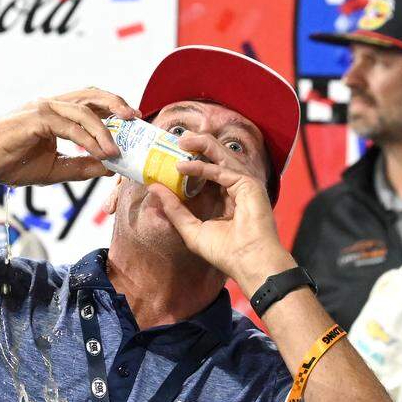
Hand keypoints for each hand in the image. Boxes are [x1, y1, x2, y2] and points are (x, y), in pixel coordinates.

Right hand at [0, 88, 139, 186]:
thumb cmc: (11, 163)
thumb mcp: (56, 169)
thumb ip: (82, 166)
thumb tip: (110, 168)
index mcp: (56, 113)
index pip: (90, 104)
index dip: (113, 108)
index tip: (132, 122)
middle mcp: (52, 105)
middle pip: (92, 94)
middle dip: (116, 103)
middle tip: (135, 118)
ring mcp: (43, 109)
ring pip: (84, 111)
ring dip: (105, 131)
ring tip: (117, 151)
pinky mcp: (36, 119)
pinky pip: (70, 128)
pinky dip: (89, 140)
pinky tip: (101, 153)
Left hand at [150, 144, 292, 290]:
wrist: (247, 262)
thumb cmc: (225, 252)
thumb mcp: (191, 229)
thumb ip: (174, 209)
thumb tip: (154, 188)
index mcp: (226, 198)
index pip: (208, 173)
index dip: (191, 163)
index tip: (171, 157)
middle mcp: (236, 188)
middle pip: (216, 159)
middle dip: (197, 146)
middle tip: (177, 139)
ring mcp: (244, 184)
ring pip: (222, 156)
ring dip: (201, 146)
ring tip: (180, 141)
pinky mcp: (248, 184)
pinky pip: (221, 170)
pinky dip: (201, 168)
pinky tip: (183, 167)